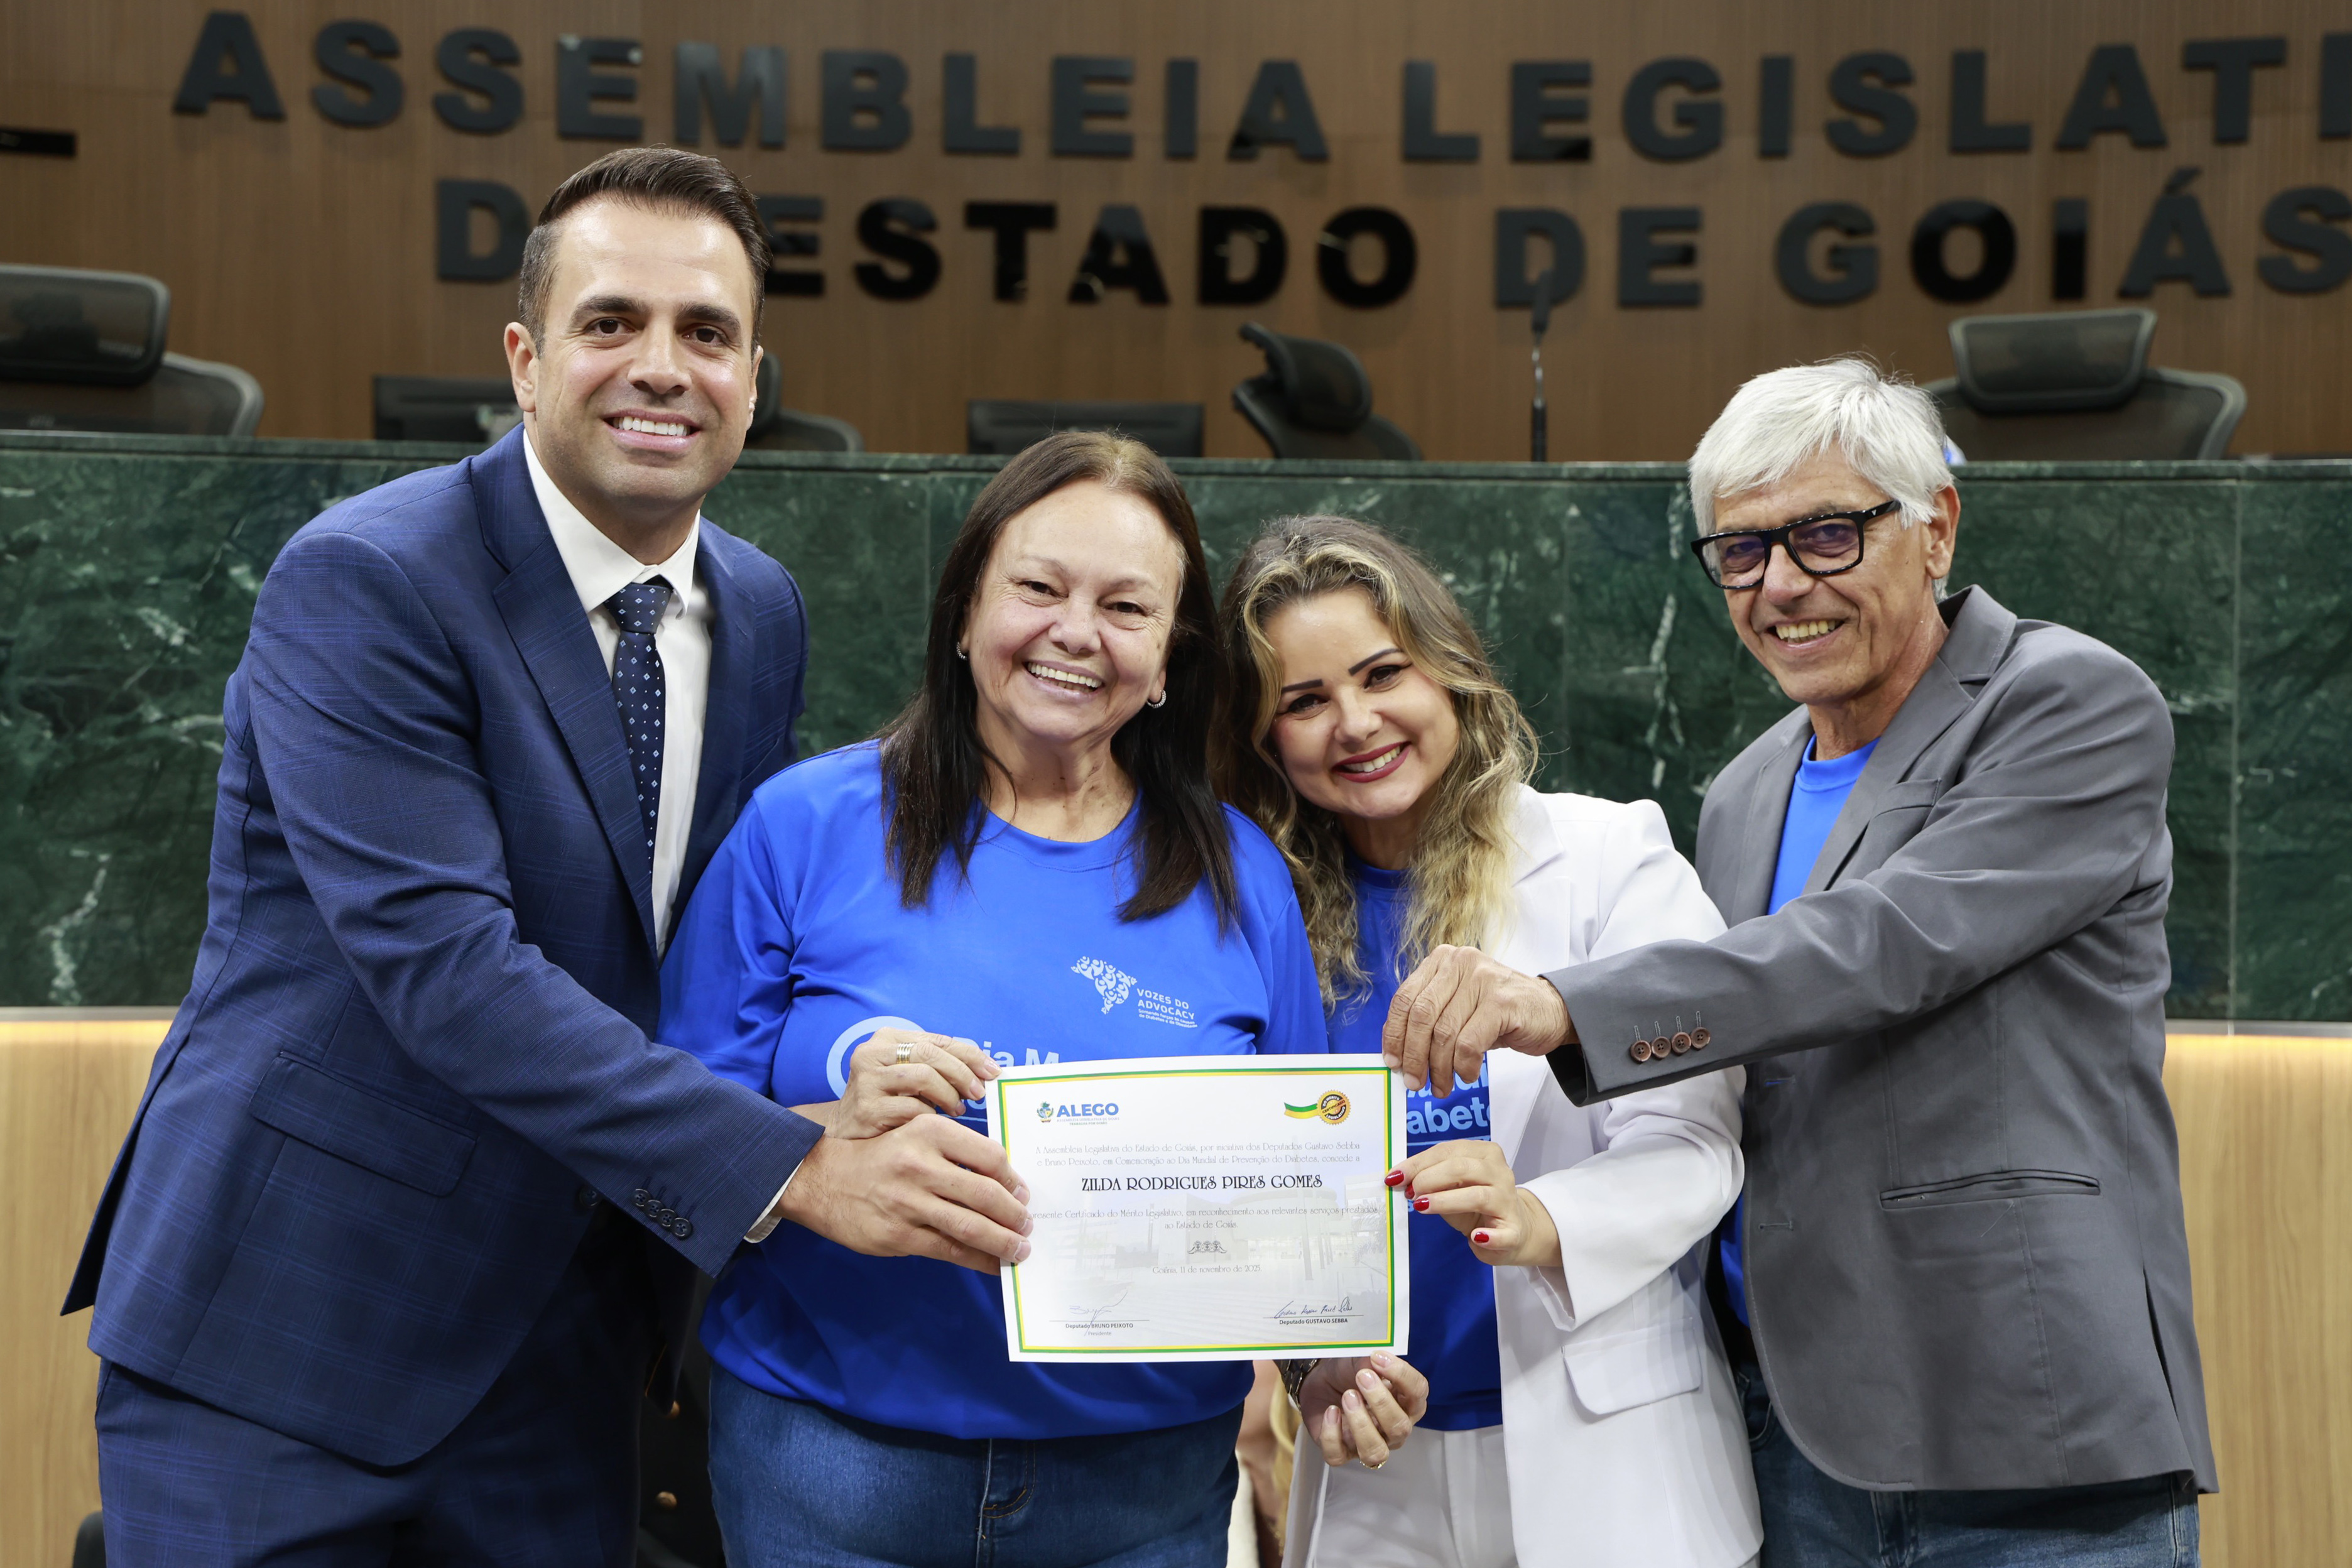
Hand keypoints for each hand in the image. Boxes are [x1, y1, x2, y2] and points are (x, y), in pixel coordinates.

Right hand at [776, 1113, 1031, 1274]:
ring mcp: (909, 1202)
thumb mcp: (915, 1137)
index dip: (1014, 1179)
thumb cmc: (880, 1158)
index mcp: (930, 1133)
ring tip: (1020, 1249)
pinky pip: (950, 1250)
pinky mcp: (899, 1235)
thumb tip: (1005, 1183)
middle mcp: (921, 1164)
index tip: (1023, 1193)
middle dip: (1014, 1215)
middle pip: (986, 1194)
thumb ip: (955, 1152)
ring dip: (1003, 1241)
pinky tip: (994, 1264)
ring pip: (971, 1226)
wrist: (824, 1180)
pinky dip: (978, 1259)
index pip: (990, 1156)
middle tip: (1028, 1225)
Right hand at [833, 1028, 999, 1138]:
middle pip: (930, 1054)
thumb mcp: (910, 1074)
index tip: (993, 1071)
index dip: (970, 1055)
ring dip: (948, 1095)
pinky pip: (911, 1108)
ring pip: (923, 1077)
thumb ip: (939, 1065)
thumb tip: (984, 1068)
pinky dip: (930, 1115)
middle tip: (979, 1093)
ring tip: (957, 1109)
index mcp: (887, 1038)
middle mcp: (872, 1053)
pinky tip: (935, 1122)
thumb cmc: (888, 1100)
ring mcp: (866, 1081)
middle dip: (962, 1073)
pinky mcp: (867, 1109)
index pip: (938, 1040)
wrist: (847, 1130)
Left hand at [1299, 1353, 1427, 1469]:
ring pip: (1376, 1451)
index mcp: (1404, 1402)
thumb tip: (1374, 1361)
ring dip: (1361, 1424)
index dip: (1402, 1375)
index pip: (1418, 1393)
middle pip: (1400, 1428)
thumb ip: (1369, 1361)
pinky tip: (1331, 1411)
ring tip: (1348, 1397)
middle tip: (1362, 1377)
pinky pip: (1339, 1456)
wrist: (1319, 1382)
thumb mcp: (1358, 1361)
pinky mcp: (1341, 1452)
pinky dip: (1332, 1434)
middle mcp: (1392, 1429)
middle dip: (1381, 1401)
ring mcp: (1368, 1444)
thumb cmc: (1346, 1373)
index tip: (1378, 1357)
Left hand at [1382, 945, 1577, 1097]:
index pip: (1405, 999)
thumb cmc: (1501, 1012)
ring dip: (1439, 1068)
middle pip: (1421, 1016)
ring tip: (1442, 1085)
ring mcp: (1482, 980)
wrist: (1552, 1010)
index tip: (1393, 1061)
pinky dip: (1463, 1066)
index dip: (1394, 1034)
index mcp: (1443, 961)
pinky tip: (1467, 1074)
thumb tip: (1400, 1055)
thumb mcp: (1459, 1006)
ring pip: (1444, 1033)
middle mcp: (1460, 963)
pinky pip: (1469, 1043)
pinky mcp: (1502, 1002)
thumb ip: (1431, 1020)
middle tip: (1415, 1082)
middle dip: (1414, 1056)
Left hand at [1390, 1139, 1561, 1269]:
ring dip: (1446, 1201)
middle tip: (1410, 1193)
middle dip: (1429, 1179)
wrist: (1512, 1230)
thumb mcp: (1452, 1185)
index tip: (1395, 1176)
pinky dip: (1489, 1236)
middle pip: (1461, 1168)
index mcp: (1485, 1153)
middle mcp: (1500, 1172)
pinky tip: (1475, 1237)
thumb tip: (1400, 1178)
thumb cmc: (1475, 1203)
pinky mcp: (1513, 1230)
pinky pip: (1503, 1234)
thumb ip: (1431, 1177)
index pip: (1448, 1151)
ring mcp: (1508, 1201)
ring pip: (1477, 1195)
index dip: (1418, 1163)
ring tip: (1422, 1207)